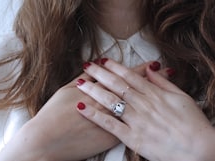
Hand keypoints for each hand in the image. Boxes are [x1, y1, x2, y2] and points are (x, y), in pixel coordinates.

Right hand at [0, 61, 171, 160]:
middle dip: (153, 79)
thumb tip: (97, 66)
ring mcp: (112, 123)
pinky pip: (131, 127)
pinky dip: (142, 119)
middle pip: (136, 90)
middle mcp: (109, 105)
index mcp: (100, 91)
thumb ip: (85, 78)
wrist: (47, 141)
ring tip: (164, 91)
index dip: (141, 69)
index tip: (155, 63)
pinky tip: (153, 115)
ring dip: (152, 97)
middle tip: (167, 71)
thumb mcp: (67, 90)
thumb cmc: (53, 114)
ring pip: (137, 107)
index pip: (126, 77)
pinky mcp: (111, 138)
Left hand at [76, 59, 214, 160]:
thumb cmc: (194, 124)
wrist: (199, 150)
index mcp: (155, 94)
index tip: (103, 60)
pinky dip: (94, 115)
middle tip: (87, 66)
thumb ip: (165, 83)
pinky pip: (110, 125)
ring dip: (94, 90)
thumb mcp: (183, 98)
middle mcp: (144, 104)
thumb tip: (152, 69)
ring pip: (111, 101)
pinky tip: (81, 108)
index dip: (115, 67)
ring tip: (80, 82)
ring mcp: (137, 121)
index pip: (131, 76)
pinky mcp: (133, 138)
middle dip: (100, 74)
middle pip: (117, 85)